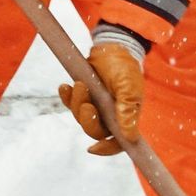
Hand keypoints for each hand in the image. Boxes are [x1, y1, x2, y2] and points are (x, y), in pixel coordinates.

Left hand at [59, 41, 144, 157]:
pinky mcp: (84, 96)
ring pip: (81, 117)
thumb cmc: (125, 67)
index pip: (118, 142)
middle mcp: (110, 115)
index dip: (107, 149)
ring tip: (79, 85)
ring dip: (77, 104)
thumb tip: (130, 137)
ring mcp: (96, 106)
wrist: (112, 46)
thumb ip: (128, 112)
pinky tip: (65, 86)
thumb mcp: (129, 88)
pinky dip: (67, 96)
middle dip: (87, 119)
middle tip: (86, 103)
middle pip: (94, 130)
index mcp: (125, 117)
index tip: (93, 148)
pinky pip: (71, 103)